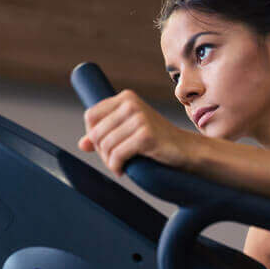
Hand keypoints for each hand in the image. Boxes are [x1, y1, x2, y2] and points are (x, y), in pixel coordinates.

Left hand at [78, 89, 193, 175]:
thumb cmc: (158, 142)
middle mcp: (131, 104)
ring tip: (120, 166)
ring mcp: (139, 119)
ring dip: (109, 161)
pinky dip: (116, 167)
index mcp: (126, 98)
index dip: (92, 135)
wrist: (187, 150)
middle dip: (102, 152)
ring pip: (106, 145)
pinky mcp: (145, 135)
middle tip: (114, 161)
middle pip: (96, 133)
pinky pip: (117, 155)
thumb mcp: (129, 133)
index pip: (91, 116)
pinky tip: (123, 170)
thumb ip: (105, 135)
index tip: (105, 147)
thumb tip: (82, 144)